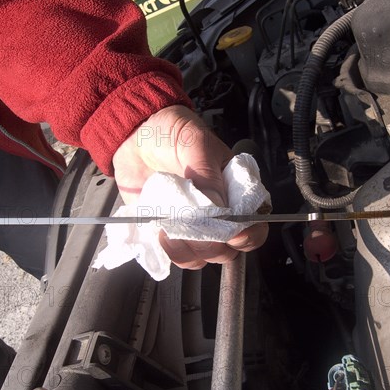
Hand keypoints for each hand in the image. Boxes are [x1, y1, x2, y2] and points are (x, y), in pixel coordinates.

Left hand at [112, 105, 267, 269]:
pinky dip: (171, 252)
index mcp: (236, 191)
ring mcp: (196, 226)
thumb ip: (208, 175)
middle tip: (191, 226)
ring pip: (205, 257)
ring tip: (171, 228)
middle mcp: (220, 213)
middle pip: (230, 248)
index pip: (254, 224)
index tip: (227, 230)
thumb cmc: (172, 132)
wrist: (134, 135)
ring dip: (189, 250)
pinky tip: (161, 232)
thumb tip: (218, 210)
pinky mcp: (173, 232)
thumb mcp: (195, 143)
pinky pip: (179, 256)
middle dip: (212, 244)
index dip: (245, 234)